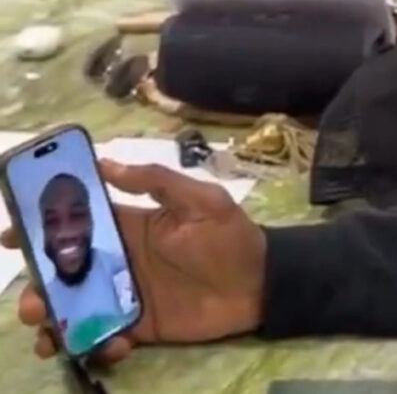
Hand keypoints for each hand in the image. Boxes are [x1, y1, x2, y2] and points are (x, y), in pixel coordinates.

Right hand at [2, 160, 266, 364]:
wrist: (261, 283)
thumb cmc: (231, 236)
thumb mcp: (201, 199)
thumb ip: (156, 181)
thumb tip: (106, 162)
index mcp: (129, 226)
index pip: (76, 223)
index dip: (40, 226)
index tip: (9, 234)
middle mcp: (119, 260)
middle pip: (63, 271)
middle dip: (37, 284)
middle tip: (31, 297)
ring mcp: (125, 294)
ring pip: (73, 308)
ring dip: (53, 320)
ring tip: (51, 329)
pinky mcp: (138, 326)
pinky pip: (103, 337)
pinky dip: (96, 344)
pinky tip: (115, 344)